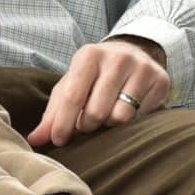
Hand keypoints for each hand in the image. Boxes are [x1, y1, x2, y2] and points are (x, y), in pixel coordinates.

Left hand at [27, 36, 170, 146]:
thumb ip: (53, 113)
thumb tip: (34, 140)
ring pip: (120, 117)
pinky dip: (131, 121)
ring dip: (110, 125)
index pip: (73, 97)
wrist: (132, 53)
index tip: (59, 140)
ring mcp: (142, 67)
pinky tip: (128, 110)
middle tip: (89, 123)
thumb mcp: (71, 86)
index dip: (63, 124)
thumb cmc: (94, 76)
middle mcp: (117, 58)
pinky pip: (141, 116)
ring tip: (107, 115)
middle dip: (88, 126)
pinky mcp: (160, 80)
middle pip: (96, 112)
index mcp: (89, 55)